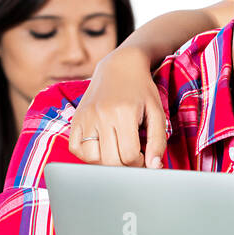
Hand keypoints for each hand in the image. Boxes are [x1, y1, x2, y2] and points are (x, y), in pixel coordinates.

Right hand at [67, 46, 168, 167]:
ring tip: (118, 152)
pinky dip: (89, 156)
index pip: (130, 155)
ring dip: (107, 163)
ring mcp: (85, 118)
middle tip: (134, 157)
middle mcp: (101, 115)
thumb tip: (155, 167)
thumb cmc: (142, 91)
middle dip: (125, 166)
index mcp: (124, 113)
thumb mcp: (157, 113)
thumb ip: (158, 141)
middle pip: (111, 160)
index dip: (140, 163)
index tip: (145, 157)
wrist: (119, 67)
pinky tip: (103, 148)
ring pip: (92, 158)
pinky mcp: (75, 119)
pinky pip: (76, 149)